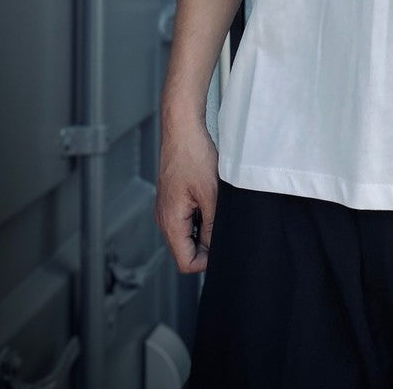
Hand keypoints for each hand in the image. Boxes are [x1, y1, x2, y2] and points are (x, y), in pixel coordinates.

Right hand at [154, 116, 219, 273]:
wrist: (183, 130)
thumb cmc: (194, 156)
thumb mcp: (211, 194)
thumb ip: (212, 225)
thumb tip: (216, 248)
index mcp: (171, 222)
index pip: (185, 262)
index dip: (206, 262)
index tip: (225, 246)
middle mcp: (165, 219)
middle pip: (186, 251)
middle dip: (207, 246)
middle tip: (227, 228)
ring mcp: (168, 208)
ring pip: (188, 235)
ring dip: (205, 230)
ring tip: (221, 211)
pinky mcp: (174, 198)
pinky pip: (188, 219)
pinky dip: (202, 217)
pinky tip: (214, 202)